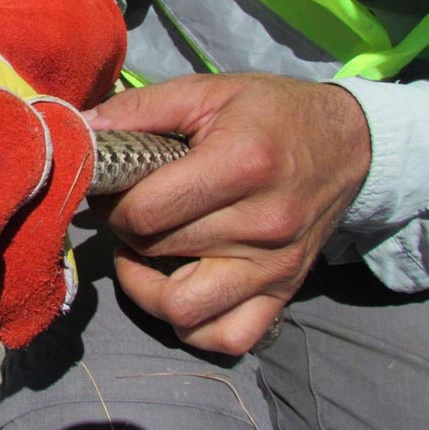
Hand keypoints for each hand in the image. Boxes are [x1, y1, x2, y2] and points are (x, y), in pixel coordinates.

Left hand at [85, 73, 370, 354]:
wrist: (348, 143)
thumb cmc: (270, 113)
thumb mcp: (208, 92)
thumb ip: (140, 108)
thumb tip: (80, 130)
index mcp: (240, 165)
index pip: (146, 210)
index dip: (112, 203)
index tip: (110, 188)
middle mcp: (262, 224)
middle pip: (156, 251)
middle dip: (124, 231)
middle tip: (124, 210)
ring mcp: (274, 267)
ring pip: (183, 308)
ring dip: (145, 286)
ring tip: (142, 252)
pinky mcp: (284, 294)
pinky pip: (227, 338)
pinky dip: (192, 326)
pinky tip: (176, 289)